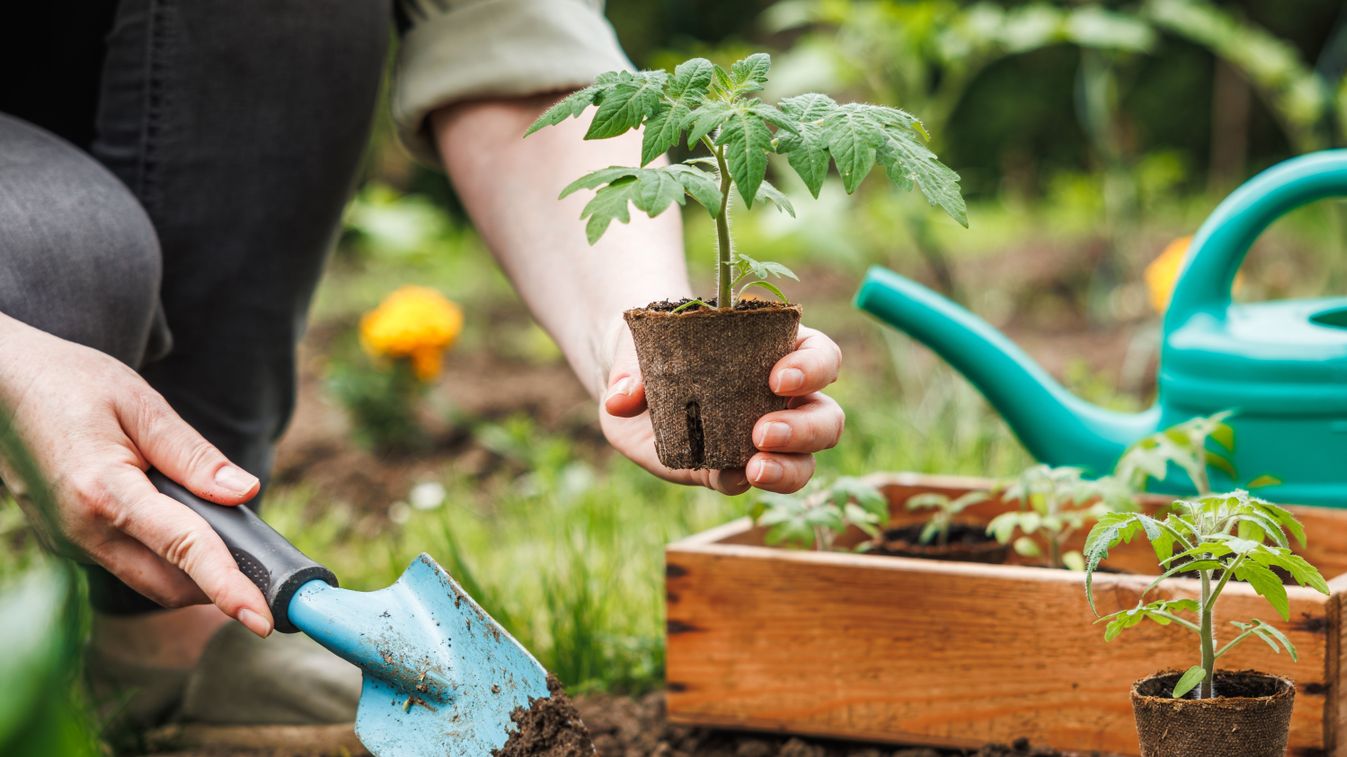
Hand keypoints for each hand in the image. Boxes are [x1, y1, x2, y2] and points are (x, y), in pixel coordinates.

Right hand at [0, 317, 273, 636]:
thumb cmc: (70, 384)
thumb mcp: (140, 404)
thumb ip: (193, 455)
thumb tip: (246, 492)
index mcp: (104, 492)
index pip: (183, 549)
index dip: (228, 586)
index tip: (262, 617)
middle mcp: (83, 531)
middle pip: (168, 584)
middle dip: (219, 586)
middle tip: (265, 571)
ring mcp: (69, 543)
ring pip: (147, 579)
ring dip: (191, 573)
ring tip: (230, 542)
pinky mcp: (65, 542)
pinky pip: (125, 562)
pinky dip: (163, 556)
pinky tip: (180, 521)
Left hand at [601, 324, 843, 493]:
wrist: (628, 385)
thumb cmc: (654, 347)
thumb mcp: (643, 342)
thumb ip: (634, 366)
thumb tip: (623, 400)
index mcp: (777, 351)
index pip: (820, 356)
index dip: (813, 368)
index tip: (778, 378)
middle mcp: (781, 399)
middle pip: (825, 416)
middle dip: (805, 428)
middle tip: (763, 431)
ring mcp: (759, 439)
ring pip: (803, 460)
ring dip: (788, 468)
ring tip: (755, 467)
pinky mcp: (728, 468)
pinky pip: (747, 481)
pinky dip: (741, 482)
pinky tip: (728, 477)